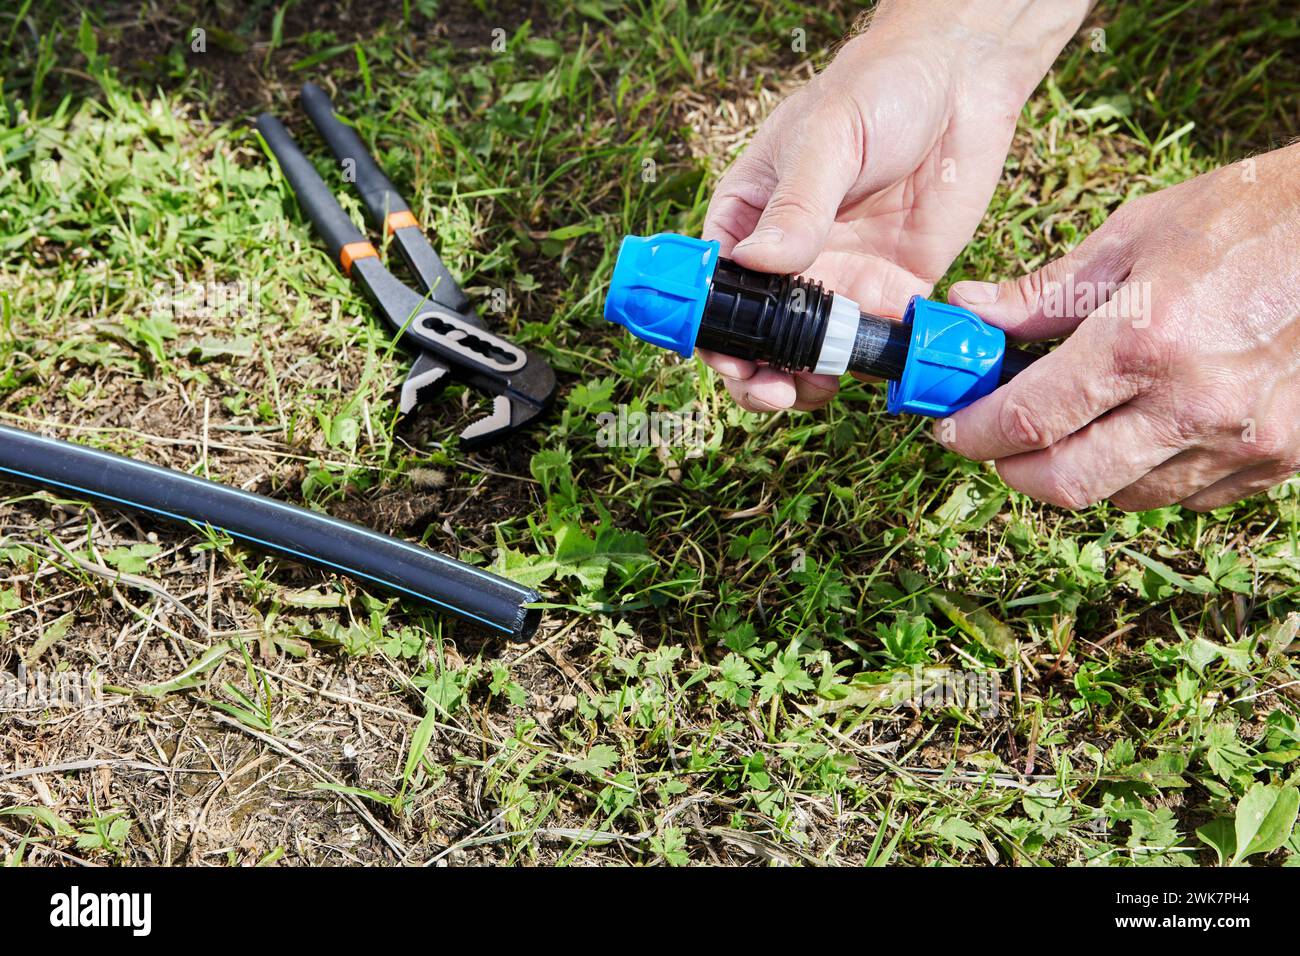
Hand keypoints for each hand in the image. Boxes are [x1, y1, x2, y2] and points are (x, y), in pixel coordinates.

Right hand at [700, 2, 1088, 411]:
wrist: (962, 80)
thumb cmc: (877, 88)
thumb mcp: (827, 138)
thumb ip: (797, 205)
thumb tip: (757, 263)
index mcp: (749, 217)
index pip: (714, 287)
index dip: (712, 329)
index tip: (728, 356)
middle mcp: (787, 258)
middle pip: (756, 334)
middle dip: (756, 372)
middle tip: (774, 391)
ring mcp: (839, 278)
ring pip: (809, 352)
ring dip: (807, 381)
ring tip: (817, 390)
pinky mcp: (891, 290)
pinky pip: (870, 344)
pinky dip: (866, 368)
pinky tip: (869, 372)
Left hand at [940, 143, 1299, 511]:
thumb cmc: (1246, 219)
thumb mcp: (1132, 237)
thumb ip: (1044, 293)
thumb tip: (970, 311)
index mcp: (1143, 342)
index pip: (1028, 419)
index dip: (973, 433)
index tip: (951, 430)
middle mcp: (1193, 404)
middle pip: (1068, 483)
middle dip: (1015, 472)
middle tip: (996, 445)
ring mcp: (1243, 439)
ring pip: (1127, 497)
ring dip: (1083, 473)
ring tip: (1072, 429)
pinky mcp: (1282, 458)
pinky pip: (1190, 496)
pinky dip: (1150, 474)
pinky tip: (1145, 430)